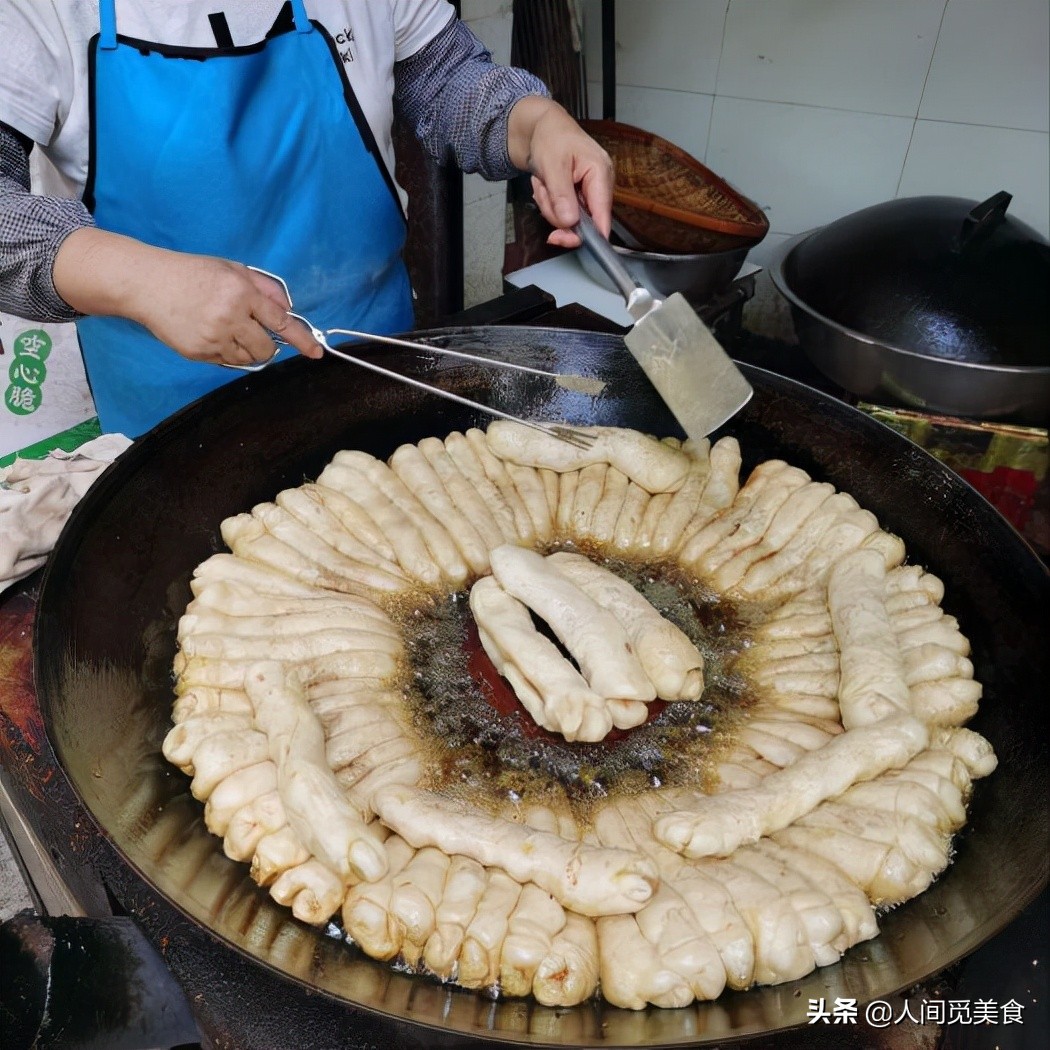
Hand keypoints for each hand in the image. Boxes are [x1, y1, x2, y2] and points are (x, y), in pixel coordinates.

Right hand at [53, 228, 322, 365]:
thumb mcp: (232, 269)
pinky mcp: (198, 352)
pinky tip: (209, 334)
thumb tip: (288, 308)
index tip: (316, 353)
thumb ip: (264, 288)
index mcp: (241, 293)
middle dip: (266, 344)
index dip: (302, 339)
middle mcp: (230, 317)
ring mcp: (213, 338)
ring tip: (226, 329)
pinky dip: (225, 353)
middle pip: (267, 348)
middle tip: (251, 331)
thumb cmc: (192, 273)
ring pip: (248, 359)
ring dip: (246, 350)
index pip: (281, 322)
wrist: (147, 284)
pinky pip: (226, 362)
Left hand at [507, 96, 613, 248]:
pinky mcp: (579, 196)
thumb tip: (570, 222)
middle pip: (582, 222)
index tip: (566, 240)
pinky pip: (563, 212)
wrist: (543, 127)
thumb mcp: (553, 165)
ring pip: (568, 219)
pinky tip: (547, 186)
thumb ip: (562, 195)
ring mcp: (589, 192)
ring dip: (549, 205)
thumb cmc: (552, 137)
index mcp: (601, 174)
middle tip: (543, 193)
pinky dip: (550, 203)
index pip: (602, 215)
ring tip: (544, 183)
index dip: (588, 234)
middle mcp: (599, 185)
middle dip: (556, 212)